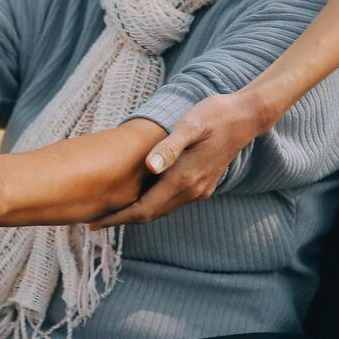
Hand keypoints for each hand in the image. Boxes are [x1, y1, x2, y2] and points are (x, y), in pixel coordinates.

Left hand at [88, 91, 271, 228]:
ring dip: (136, 215)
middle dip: (122, 220)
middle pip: (150, 215)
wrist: (245, 117)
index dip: (117, 218)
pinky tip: (138, 199)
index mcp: (184, 178)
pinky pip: (171, 203)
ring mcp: (199, 190)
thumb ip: (169, 148)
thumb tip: (149, 167)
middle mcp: (191, 190)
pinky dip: (152, 206)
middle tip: (93, 222)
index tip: (94, 223)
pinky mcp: (202, 186)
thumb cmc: (214, 115)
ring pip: (161, 211)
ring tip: (111, 213)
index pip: (143, 208)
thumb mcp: (189, 125)